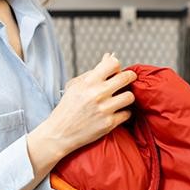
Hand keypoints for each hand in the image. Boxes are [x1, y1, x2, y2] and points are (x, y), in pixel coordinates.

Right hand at [28, 53, 136, 168]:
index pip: (113, 63)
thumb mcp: (76, 86)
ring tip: (121, 99)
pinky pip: (127, 113)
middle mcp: (97, 94)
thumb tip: (110, 55)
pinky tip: (117, 112)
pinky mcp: (109, 123)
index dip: (117, 66)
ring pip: (130, 96)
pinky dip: (124, 113)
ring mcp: (104, 109)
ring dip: (127, 97)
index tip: (116, 72)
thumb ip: (94, 71)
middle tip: (128, 81)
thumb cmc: (68, 107)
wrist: (59, 133)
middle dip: (130, 78)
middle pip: (126, 78)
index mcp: (88, 82)